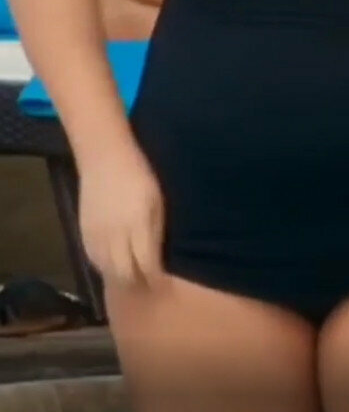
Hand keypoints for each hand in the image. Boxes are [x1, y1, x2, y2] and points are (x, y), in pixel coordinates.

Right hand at [78, 143, 165, 289]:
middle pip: (124, 274)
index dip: (155, 280)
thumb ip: (156, 232)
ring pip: (107, 270)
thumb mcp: (157, 200)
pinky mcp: (83, 233)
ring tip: (133, 284)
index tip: (164, 287)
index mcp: (137, 225)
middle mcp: (115, 235)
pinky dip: (106, 269)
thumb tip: (157, 259)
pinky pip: (94, 261)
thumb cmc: (139, 175)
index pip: (146, 265)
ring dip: (121, 280)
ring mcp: (96, 235)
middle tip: (149, 290)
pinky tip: (114, 268)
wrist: (104, 158)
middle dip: (138, 286)